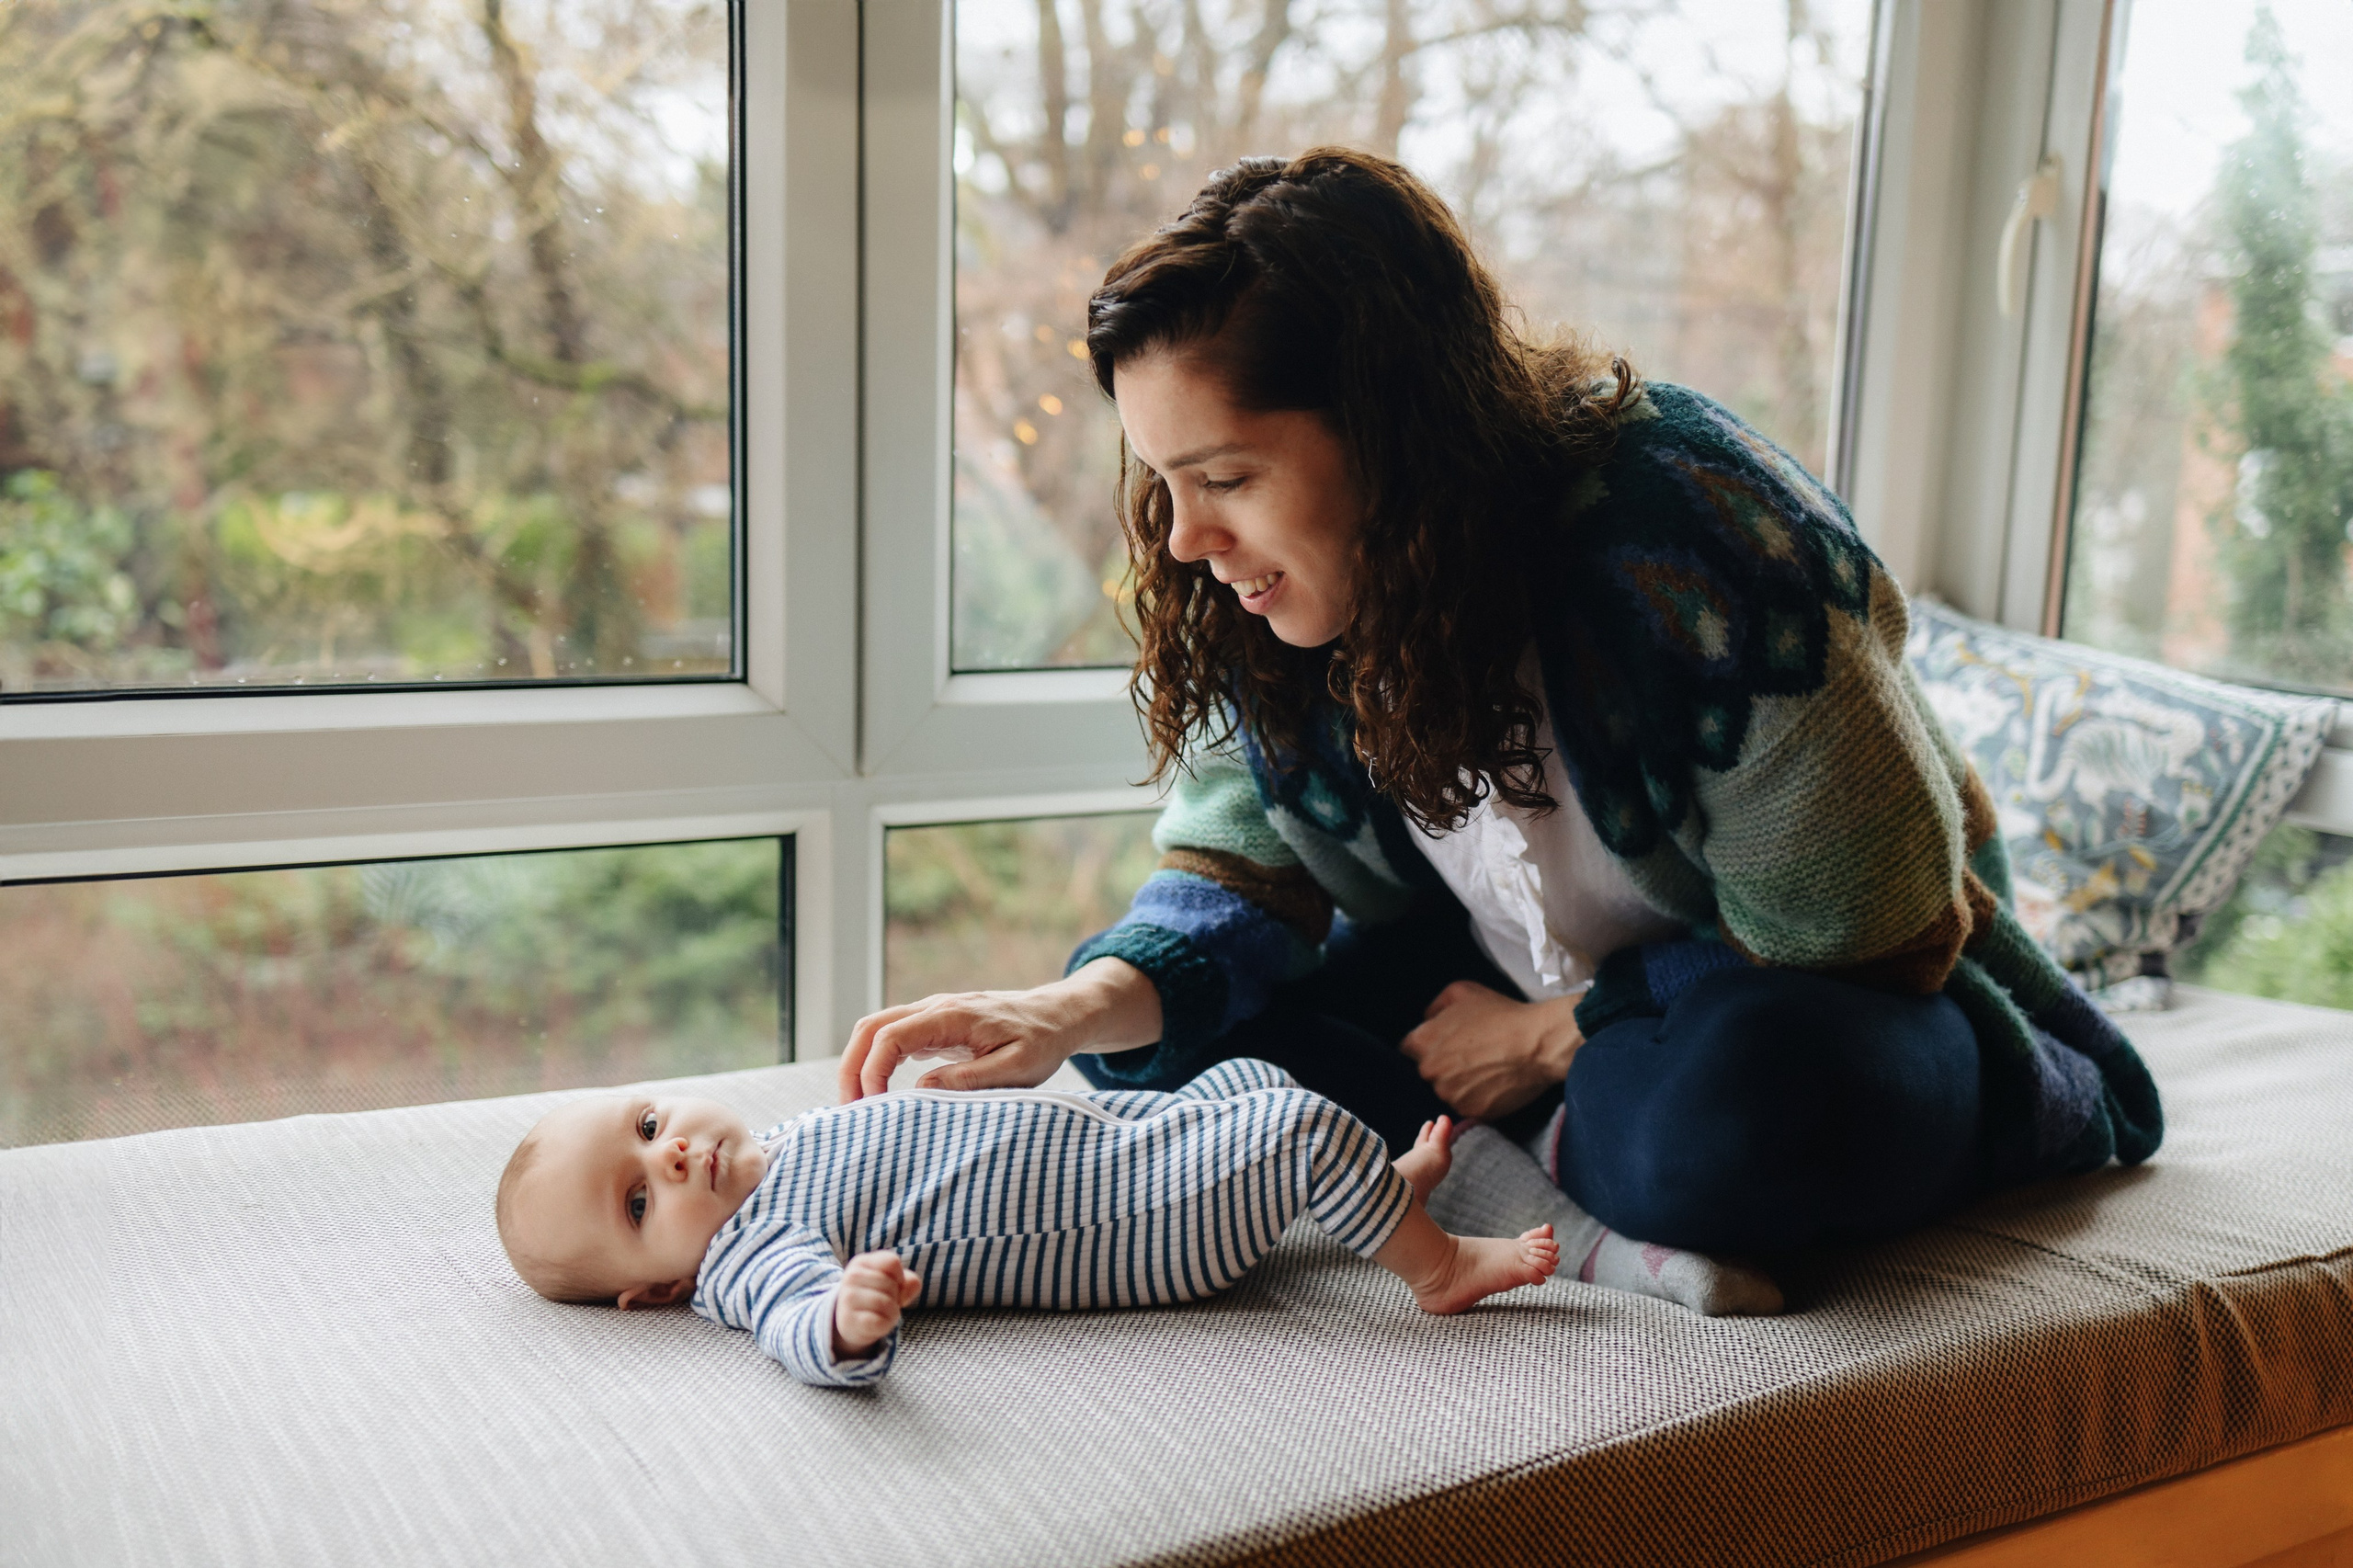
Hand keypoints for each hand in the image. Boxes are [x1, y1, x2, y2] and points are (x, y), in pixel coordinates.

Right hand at [831, 1251, 922, 1360]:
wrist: (853, 1322)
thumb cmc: (877, 1296)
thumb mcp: (894, 1282)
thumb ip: (909, 1281)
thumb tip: (905, 1293)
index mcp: (862, 1262)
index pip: (892, 1262)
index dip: (900, 1277)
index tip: (893, 1285)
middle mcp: (852, 1276)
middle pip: (892, 1285)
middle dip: (896, 1297)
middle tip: (885, 1303)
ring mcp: (848, 1298)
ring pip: (887, 1304)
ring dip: (893, 1313)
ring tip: (883, 1313)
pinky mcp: (849, 1320)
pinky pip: (880, 1322)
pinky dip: (886, 1325)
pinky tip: (878, 1323)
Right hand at [836, 957, 1162, 1101]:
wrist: (1058, 1015)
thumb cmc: (1041, 1043)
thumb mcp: (1016, 1068)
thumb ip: (970, 1080)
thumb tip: (922, 1091)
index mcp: (952, 1016)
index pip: (891, 1036)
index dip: (872, 1071)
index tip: (873, 1106)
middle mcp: (936, 1008)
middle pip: (872, 1027)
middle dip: (851, 1067)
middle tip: (848, 1110)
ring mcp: (933, 1013)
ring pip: (876, 1028)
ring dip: (859, 1062)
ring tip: (857, 1105)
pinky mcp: (935, 1024)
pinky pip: (892, 1035)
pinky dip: (874, 1059)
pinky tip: (876, 1091)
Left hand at [1397, 980, 1582, 1119]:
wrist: (1537, 1044)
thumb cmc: (1500, 1014)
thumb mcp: (1461, 992)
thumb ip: (1435, 1006)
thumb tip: (1427, 1019)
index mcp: (1422, 1042)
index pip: (1408, 1049)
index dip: (1427, 1045)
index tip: (1443, 1044)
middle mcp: (1430, 1071)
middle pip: (1428, 1071)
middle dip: (1442, 1064)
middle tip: (1469, 1056)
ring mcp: (1449, 1094)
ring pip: (1447, 1090)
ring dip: (1459, 1083)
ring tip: (1484, 1069)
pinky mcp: (1470, 1111)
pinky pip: (1468, 1105)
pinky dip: (1477, 1097)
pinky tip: (1493, 1083)